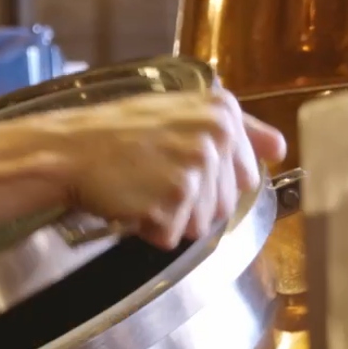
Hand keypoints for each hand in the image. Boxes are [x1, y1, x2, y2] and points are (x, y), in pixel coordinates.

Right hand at [50, 87, 287, 249]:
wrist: (67, 150)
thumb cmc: (116, 134)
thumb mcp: (180, 115)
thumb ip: (238, 131)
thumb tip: (280, 149)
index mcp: (222, 112)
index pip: (244, 173)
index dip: (207, 180)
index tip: (174, 168)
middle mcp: (215, 136)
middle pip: (223, 204)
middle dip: (187, 203)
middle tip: (150, 177)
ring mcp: (196, 169)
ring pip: (200, 224)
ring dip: (168, 218)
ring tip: (139, 189)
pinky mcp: (174, 199)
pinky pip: (171, 236)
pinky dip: (148, 229)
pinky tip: (129, 202)